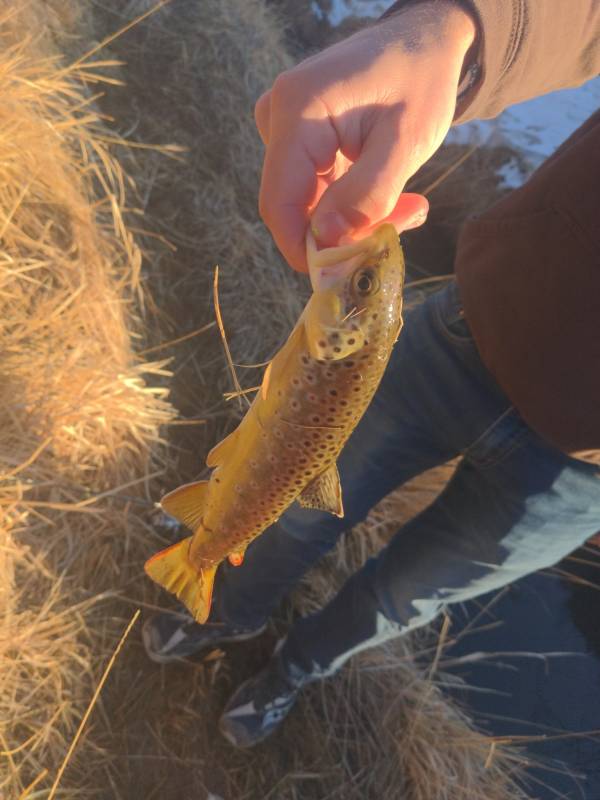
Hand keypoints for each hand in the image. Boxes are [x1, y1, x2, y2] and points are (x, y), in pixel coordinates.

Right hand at [255, 1, 475, 270]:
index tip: (346, 272)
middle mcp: (277, 117)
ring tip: (408, 206)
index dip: (304, 250)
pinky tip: (390, 194)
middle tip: (404, 224)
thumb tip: (326, 242)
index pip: (280, 204)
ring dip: (354, 220)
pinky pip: (314, 191)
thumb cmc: (420, 82)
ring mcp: (283, 128)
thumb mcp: (406, 141)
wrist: (422, 42)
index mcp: (298, 110)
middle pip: (294, 207)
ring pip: (306, 204)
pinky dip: (351, 205)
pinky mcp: (297, 139)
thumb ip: (368, 194)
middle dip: (343, 233)